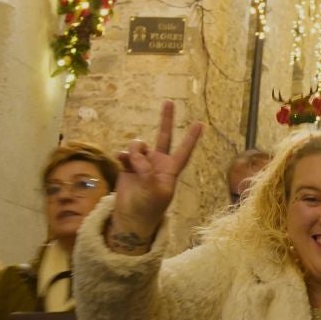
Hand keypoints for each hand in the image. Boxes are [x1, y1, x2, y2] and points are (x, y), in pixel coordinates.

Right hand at [108, 100, 204, 245]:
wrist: (130, 217)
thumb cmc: (149, 208)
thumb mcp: (156, 192)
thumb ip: (149, 172)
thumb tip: (139, 159)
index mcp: (170, 170)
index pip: (183, 151)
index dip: (191, 138)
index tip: (200, 124)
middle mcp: (158, 163)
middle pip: (164, 136)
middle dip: (166, 119)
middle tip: (169, 102)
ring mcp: (143, 163)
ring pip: (139, 145)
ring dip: (135, 152)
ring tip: (132, 165)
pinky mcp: (128, 165)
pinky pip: (125, 153)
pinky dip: (123, 155)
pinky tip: (120, 161)